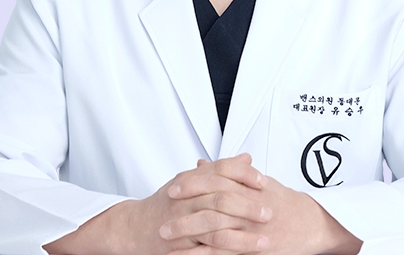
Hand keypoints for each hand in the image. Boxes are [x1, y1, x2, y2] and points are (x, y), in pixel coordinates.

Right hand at [43, 153, 267, 254]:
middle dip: (248, 204)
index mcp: (192, 178)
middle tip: (269, 210)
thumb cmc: (166, 202)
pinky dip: (227, 248)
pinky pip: (207, 246)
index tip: (262, 180)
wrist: (134, 226)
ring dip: (242, 231)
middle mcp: (187, 196)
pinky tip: (244, 252)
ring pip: (216, 222)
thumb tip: (246, 158)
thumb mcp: (192, 180)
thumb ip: (219, 170)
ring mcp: (183, 220)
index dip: (243, 174)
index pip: (221, 169)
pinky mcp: (182, 243)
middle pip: (221, 195)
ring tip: (264, 236)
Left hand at [161, 156, 362, 254]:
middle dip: (185, 211)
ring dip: (189, 235)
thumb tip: (201, 164)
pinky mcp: (254, 250)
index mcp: (249, 186)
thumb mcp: (257, 180)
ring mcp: (251, 230)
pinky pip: (225, 254)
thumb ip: (228, 171)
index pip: (216, 180)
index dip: (194, 183)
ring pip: (215, 231)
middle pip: (212, 206)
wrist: (310, 223)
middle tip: (163, 216)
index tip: (174, 186)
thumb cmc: (282, 200)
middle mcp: (249, 207)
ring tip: (167, 238)